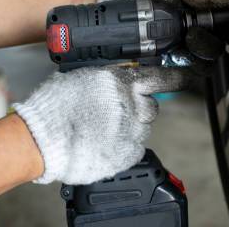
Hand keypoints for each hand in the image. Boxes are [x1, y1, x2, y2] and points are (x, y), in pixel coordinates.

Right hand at [12, 66, 188, 184]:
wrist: (40, 140)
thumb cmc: (54, 106)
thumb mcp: (83, 76)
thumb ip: (109, 77)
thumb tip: (122, 75)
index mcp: (121, 82)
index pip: (161, 77)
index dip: (177, 77)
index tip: (188, 77)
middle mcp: (131, 104)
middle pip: (151, 105)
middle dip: (139, 107)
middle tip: (116, 112)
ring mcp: (131, 131)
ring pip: (142, 127)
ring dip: (129, 127)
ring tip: (102, 129)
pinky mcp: (126, 153)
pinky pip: (133, 148)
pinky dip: (122, 146)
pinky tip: (102, 143)